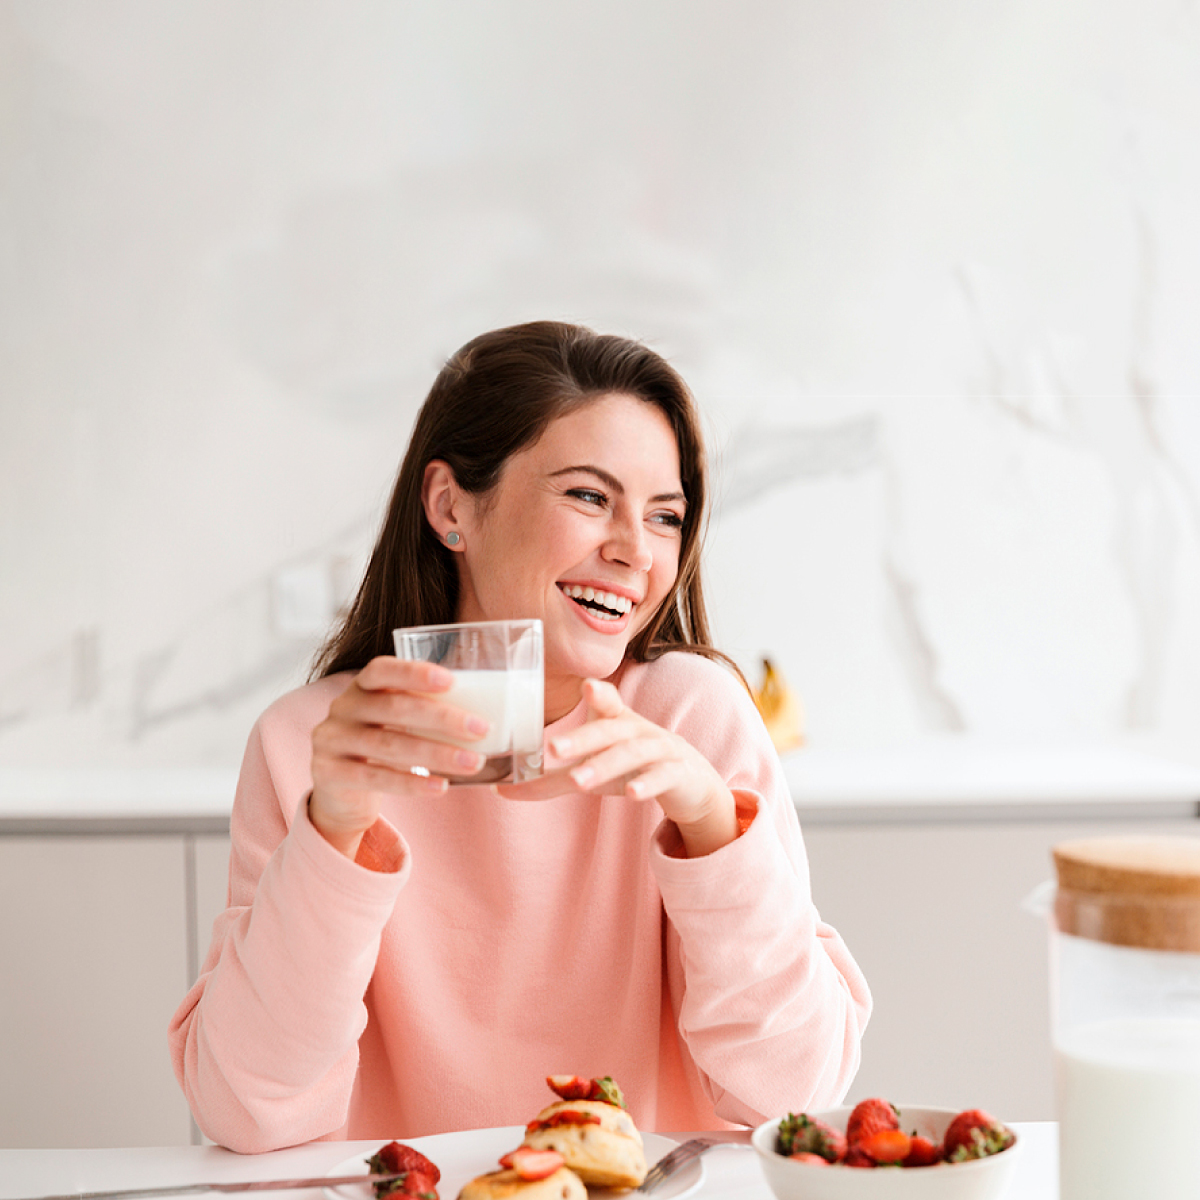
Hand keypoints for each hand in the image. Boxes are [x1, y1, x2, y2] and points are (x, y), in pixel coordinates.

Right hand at [309, 656, 489, 857]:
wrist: (340, 794)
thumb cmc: (382, 747)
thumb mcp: (396, 722)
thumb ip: (425, 710)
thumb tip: (487, 715)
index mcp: (362, 686)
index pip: (382, 669)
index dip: (414, 673)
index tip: (452, 681)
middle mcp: (343, 708)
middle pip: (394, 708)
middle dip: (442, 719)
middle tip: (481, 729)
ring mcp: (332, 740)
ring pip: (389, 745)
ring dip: (437, 754)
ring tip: (473, 763)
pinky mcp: (329, 773)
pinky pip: (376, 777)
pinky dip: (412, 783)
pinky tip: (441, 787)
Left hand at [498, 678, 739, 856]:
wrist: (690, 782)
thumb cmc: (631, 767)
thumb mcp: (594, 768)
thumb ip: (550, 779)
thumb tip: (500, 790)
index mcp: (617, 722)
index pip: (606, 703)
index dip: (597, 694)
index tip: (585, 687)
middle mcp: (638, 730)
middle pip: (610, 731)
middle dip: (582, 739)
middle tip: (552, 749)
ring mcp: (661, 750)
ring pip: (632, 754)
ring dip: (604, 765)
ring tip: (578, 781)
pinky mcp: (678, 774)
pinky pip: (662, 777)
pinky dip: (647, 783)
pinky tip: (632, 793)